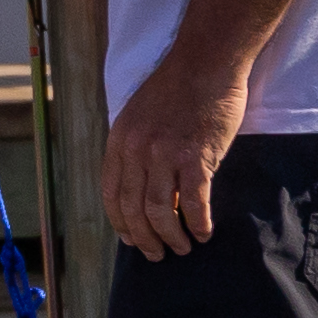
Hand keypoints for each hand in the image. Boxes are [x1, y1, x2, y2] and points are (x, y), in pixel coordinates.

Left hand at [111, 39, 254, 257]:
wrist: (205, 64)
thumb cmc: (176, 89)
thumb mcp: (139, 116)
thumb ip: (136, 148)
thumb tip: (141, 184)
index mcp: (120, 140)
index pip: (111, 192)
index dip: (120, 221)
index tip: (129, 238)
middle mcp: (137, 150)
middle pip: (133, 207)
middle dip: (144, 237)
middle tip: (156, 254)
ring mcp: (165, 154)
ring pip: (160, 210)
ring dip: (170, 236)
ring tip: (182, 248)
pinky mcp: (196, 157)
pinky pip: (193, 202)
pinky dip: (198, 223)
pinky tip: (204, 232)